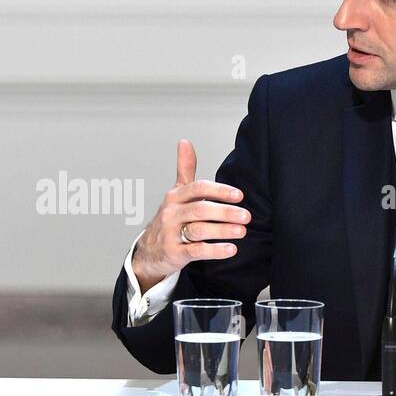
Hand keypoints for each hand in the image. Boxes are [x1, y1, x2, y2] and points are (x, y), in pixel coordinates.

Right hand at [130, 139, 249, 291]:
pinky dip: (215, 251)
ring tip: (242, 231)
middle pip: (200, 210)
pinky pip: (196, 251)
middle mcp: (171, 214)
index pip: (198, 188)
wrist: (149, 250)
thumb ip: (184, 169)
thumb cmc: (169, 219)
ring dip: (222, 231)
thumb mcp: (175, 193)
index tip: (239, 195)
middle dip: (225, 212)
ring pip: (198, 231)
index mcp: (174, 197)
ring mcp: (171, 234)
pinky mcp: (174, 253)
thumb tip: (185, 142)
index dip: (219, 191)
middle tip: (246, 216)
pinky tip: (231, 249)